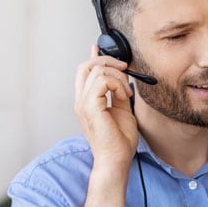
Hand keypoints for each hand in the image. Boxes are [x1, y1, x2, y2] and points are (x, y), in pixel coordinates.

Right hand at [74, 46, 137, 169]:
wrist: (116, 159)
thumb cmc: (119, 141)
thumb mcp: (121, 111)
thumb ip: (119, 94)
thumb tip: (123, 79)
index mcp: (86, 102)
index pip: (84, 72)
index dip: (92, 57)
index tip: (99, 47)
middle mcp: (81, 101)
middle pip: (86, 66)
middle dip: (108, 61)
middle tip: (125, 69)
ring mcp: (83, 104)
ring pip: (96, 70)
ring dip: (117, 77)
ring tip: (126, 93)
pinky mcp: (90, 107)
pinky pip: (102, 81)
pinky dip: (117, 85)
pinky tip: (124, 97)